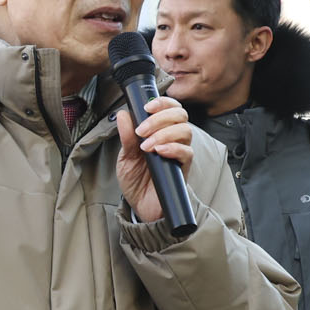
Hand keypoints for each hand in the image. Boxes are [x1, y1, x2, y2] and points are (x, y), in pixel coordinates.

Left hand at [116, 96, 193, 223]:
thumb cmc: (137, 181)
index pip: (170, 108)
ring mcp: (179, 153)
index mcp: (160, 131)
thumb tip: (123, 114)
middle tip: (142, 130)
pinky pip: (187, 152)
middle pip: (181, 115)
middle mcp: (173, 139)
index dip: (163, 102)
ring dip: (164, 133)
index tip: (147, 107)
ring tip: (147, 146)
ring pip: (185, 131)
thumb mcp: (126, 157)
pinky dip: (173, 148)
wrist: (141, 207)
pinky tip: (159, 151)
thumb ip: (127, 137)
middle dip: (160, 117)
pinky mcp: (183, 169)